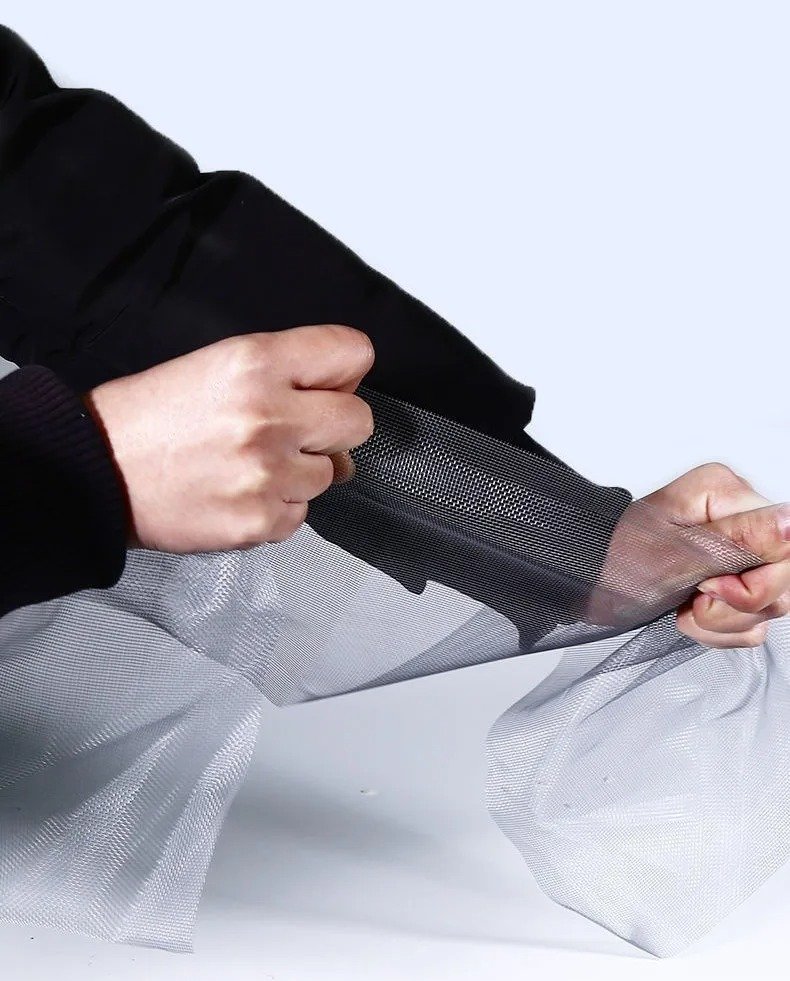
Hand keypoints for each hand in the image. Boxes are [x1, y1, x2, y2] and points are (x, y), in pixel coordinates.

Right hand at [84, 324, 374, 552]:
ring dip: (300, 471)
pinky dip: (278, 507)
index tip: (327, 384)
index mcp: (257, 362)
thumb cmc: (150, 417)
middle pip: (359, 420)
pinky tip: (239, 493)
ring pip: (332, 473)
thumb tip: (344, 397)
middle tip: (293, 430)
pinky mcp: (260, 521)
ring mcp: (267, 474)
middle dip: (333, 426)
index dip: (343, 371)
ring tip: (249, 464)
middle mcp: (269, 416)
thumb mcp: (217, 364)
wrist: (96, 472)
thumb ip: (287, 372)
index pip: (354, 352)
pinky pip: (302, 514)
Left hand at [588, 463, 789, 647]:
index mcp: (727, 495)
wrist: (583, 584)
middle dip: (737, 607)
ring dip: (725, 620)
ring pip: (771, 604)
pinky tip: (689, 614)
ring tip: (685, 605)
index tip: (711, 587)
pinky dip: (721, 629)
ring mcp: (736, 551)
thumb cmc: (614, 563)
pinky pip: (752, 619)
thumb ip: (741, 540)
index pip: (789, 548)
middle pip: (785, 579)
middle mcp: (737, 517)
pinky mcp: (730, 579)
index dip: (758, 582)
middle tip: (694, 598)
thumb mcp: (677, 554)